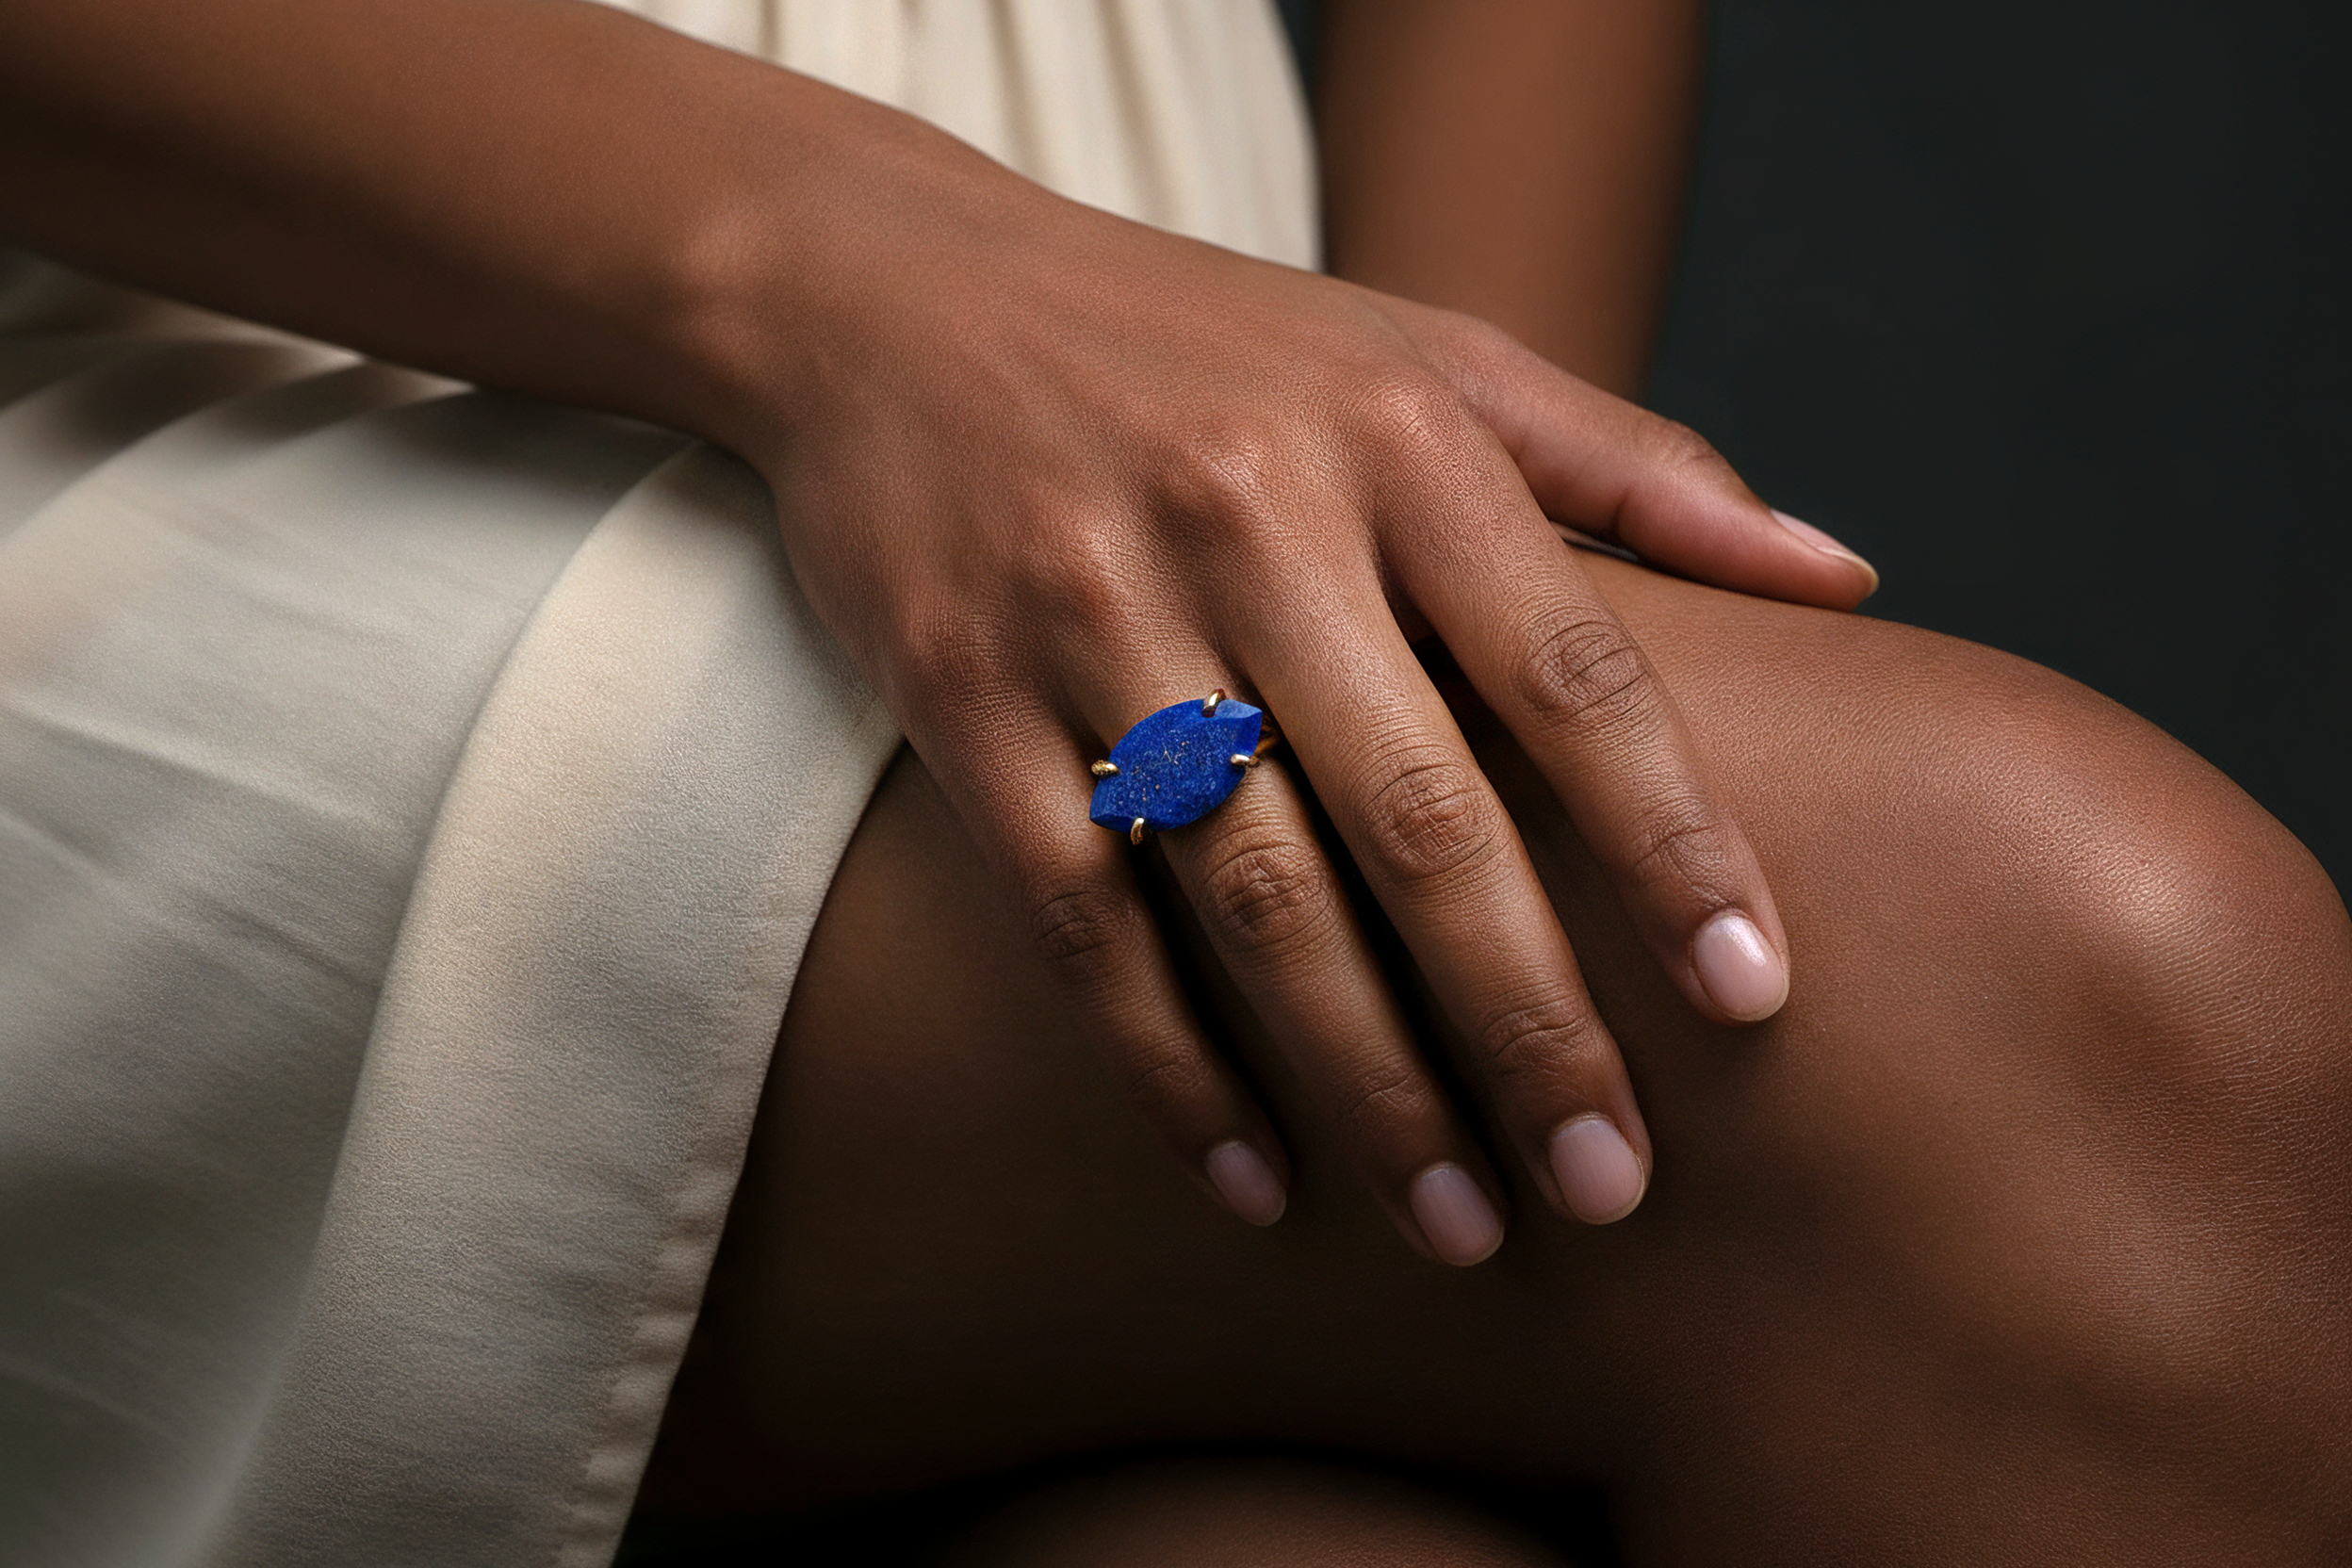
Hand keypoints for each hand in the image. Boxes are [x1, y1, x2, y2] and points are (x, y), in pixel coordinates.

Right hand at [705, 110, 1875, 1263]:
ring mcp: (1094, 611)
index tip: (1756, 1001)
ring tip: (1461, 1222)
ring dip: (1364, 1079)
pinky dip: (1165, 1061)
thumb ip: (1635, 470)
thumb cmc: (1203, 347)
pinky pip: (1079, 912)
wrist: (892, 295)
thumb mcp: (1428, 358)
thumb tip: (1848, 579)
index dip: (1674, 843)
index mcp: (1399, 439)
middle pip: (1420, 817)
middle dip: (1528, 1022)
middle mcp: (1251, 521)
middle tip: (1612, 1184)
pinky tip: (1252, 1176)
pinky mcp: (962, 693)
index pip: (1576, 670)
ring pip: (1250, 892)